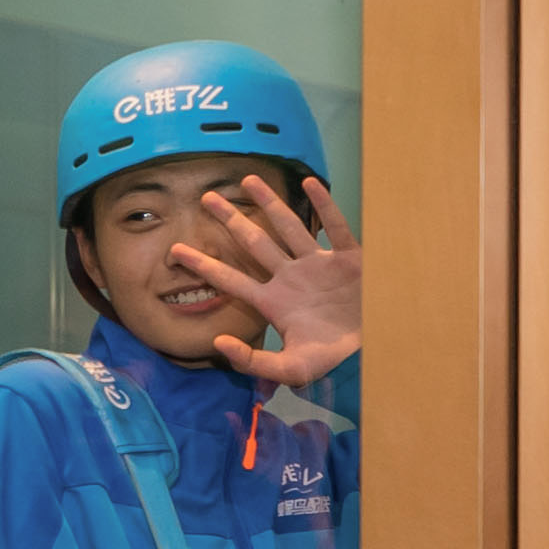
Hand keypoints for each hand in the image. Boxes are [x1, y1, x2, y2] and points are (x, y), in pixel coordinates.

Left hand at [164, 174, 361, 386]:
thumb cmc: (331, 364)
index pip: (230, 279)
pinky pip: (335, 228)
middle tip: (206, 197)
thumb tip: (217, 343)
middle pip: (254, 243)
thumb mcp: (289, 369)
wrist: (373, 356)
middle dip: (231, 220)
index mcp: (274, 301)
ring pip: (289, 228)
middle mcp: (291, 278)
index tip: (175, 250)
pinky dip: (325, 206)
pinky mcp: (349, 260)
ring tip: (248, 180)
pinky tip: (311, 183)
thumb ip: (252, 361)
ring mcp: (319, 266)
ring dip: (270, 204)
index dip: (203, 265)